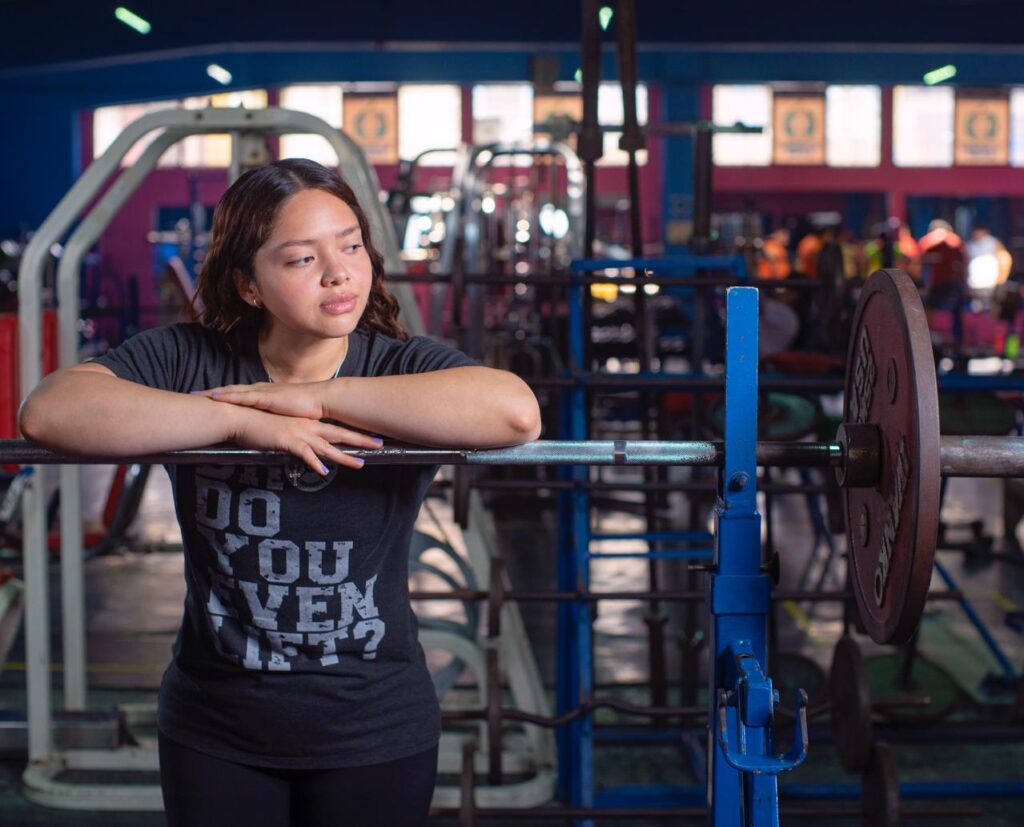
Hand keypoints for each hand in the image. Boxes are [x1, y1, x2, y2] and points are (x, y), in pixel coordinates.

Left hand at [197, 381, 326, 420]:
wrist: (321, 399)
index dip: (224, 394)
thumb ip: (276, 417)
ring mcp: (262, 392)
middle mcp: (261, 390)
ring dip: (214, 393)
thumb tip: (270, 425)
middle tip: (194, 394)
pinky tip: (215, 398)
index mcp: (266, 393)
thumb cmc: (308, 408)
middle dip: (212, 391)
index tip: (208, 397)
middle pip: (231, 390)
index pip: (240, 393)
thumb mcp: (287, 413)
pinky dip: (228, 396)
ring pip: (233, 391)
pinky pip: (242, 397)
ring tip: (198, 395)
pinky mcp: (266, 397)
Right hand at [227, 406, 380, 474]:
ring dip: (344, 457)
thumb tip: (305, 447)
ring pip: (327, 447)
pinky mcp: (287, 441)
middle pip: (339, 434)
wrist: (242, 416)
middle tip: (380, 444)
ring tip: (360, 464)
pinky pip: (304, 454)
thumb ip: (296, 438)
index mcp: (308, 423)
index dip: (354, 433)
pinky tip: (323, 472)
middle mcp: (308, 427)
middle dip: (360, 440)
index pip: (336, 428)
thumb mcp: (283, 430)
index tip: (370, 436)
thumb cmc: (261, 423)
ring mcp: (299, 433)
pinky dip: (314, 463)